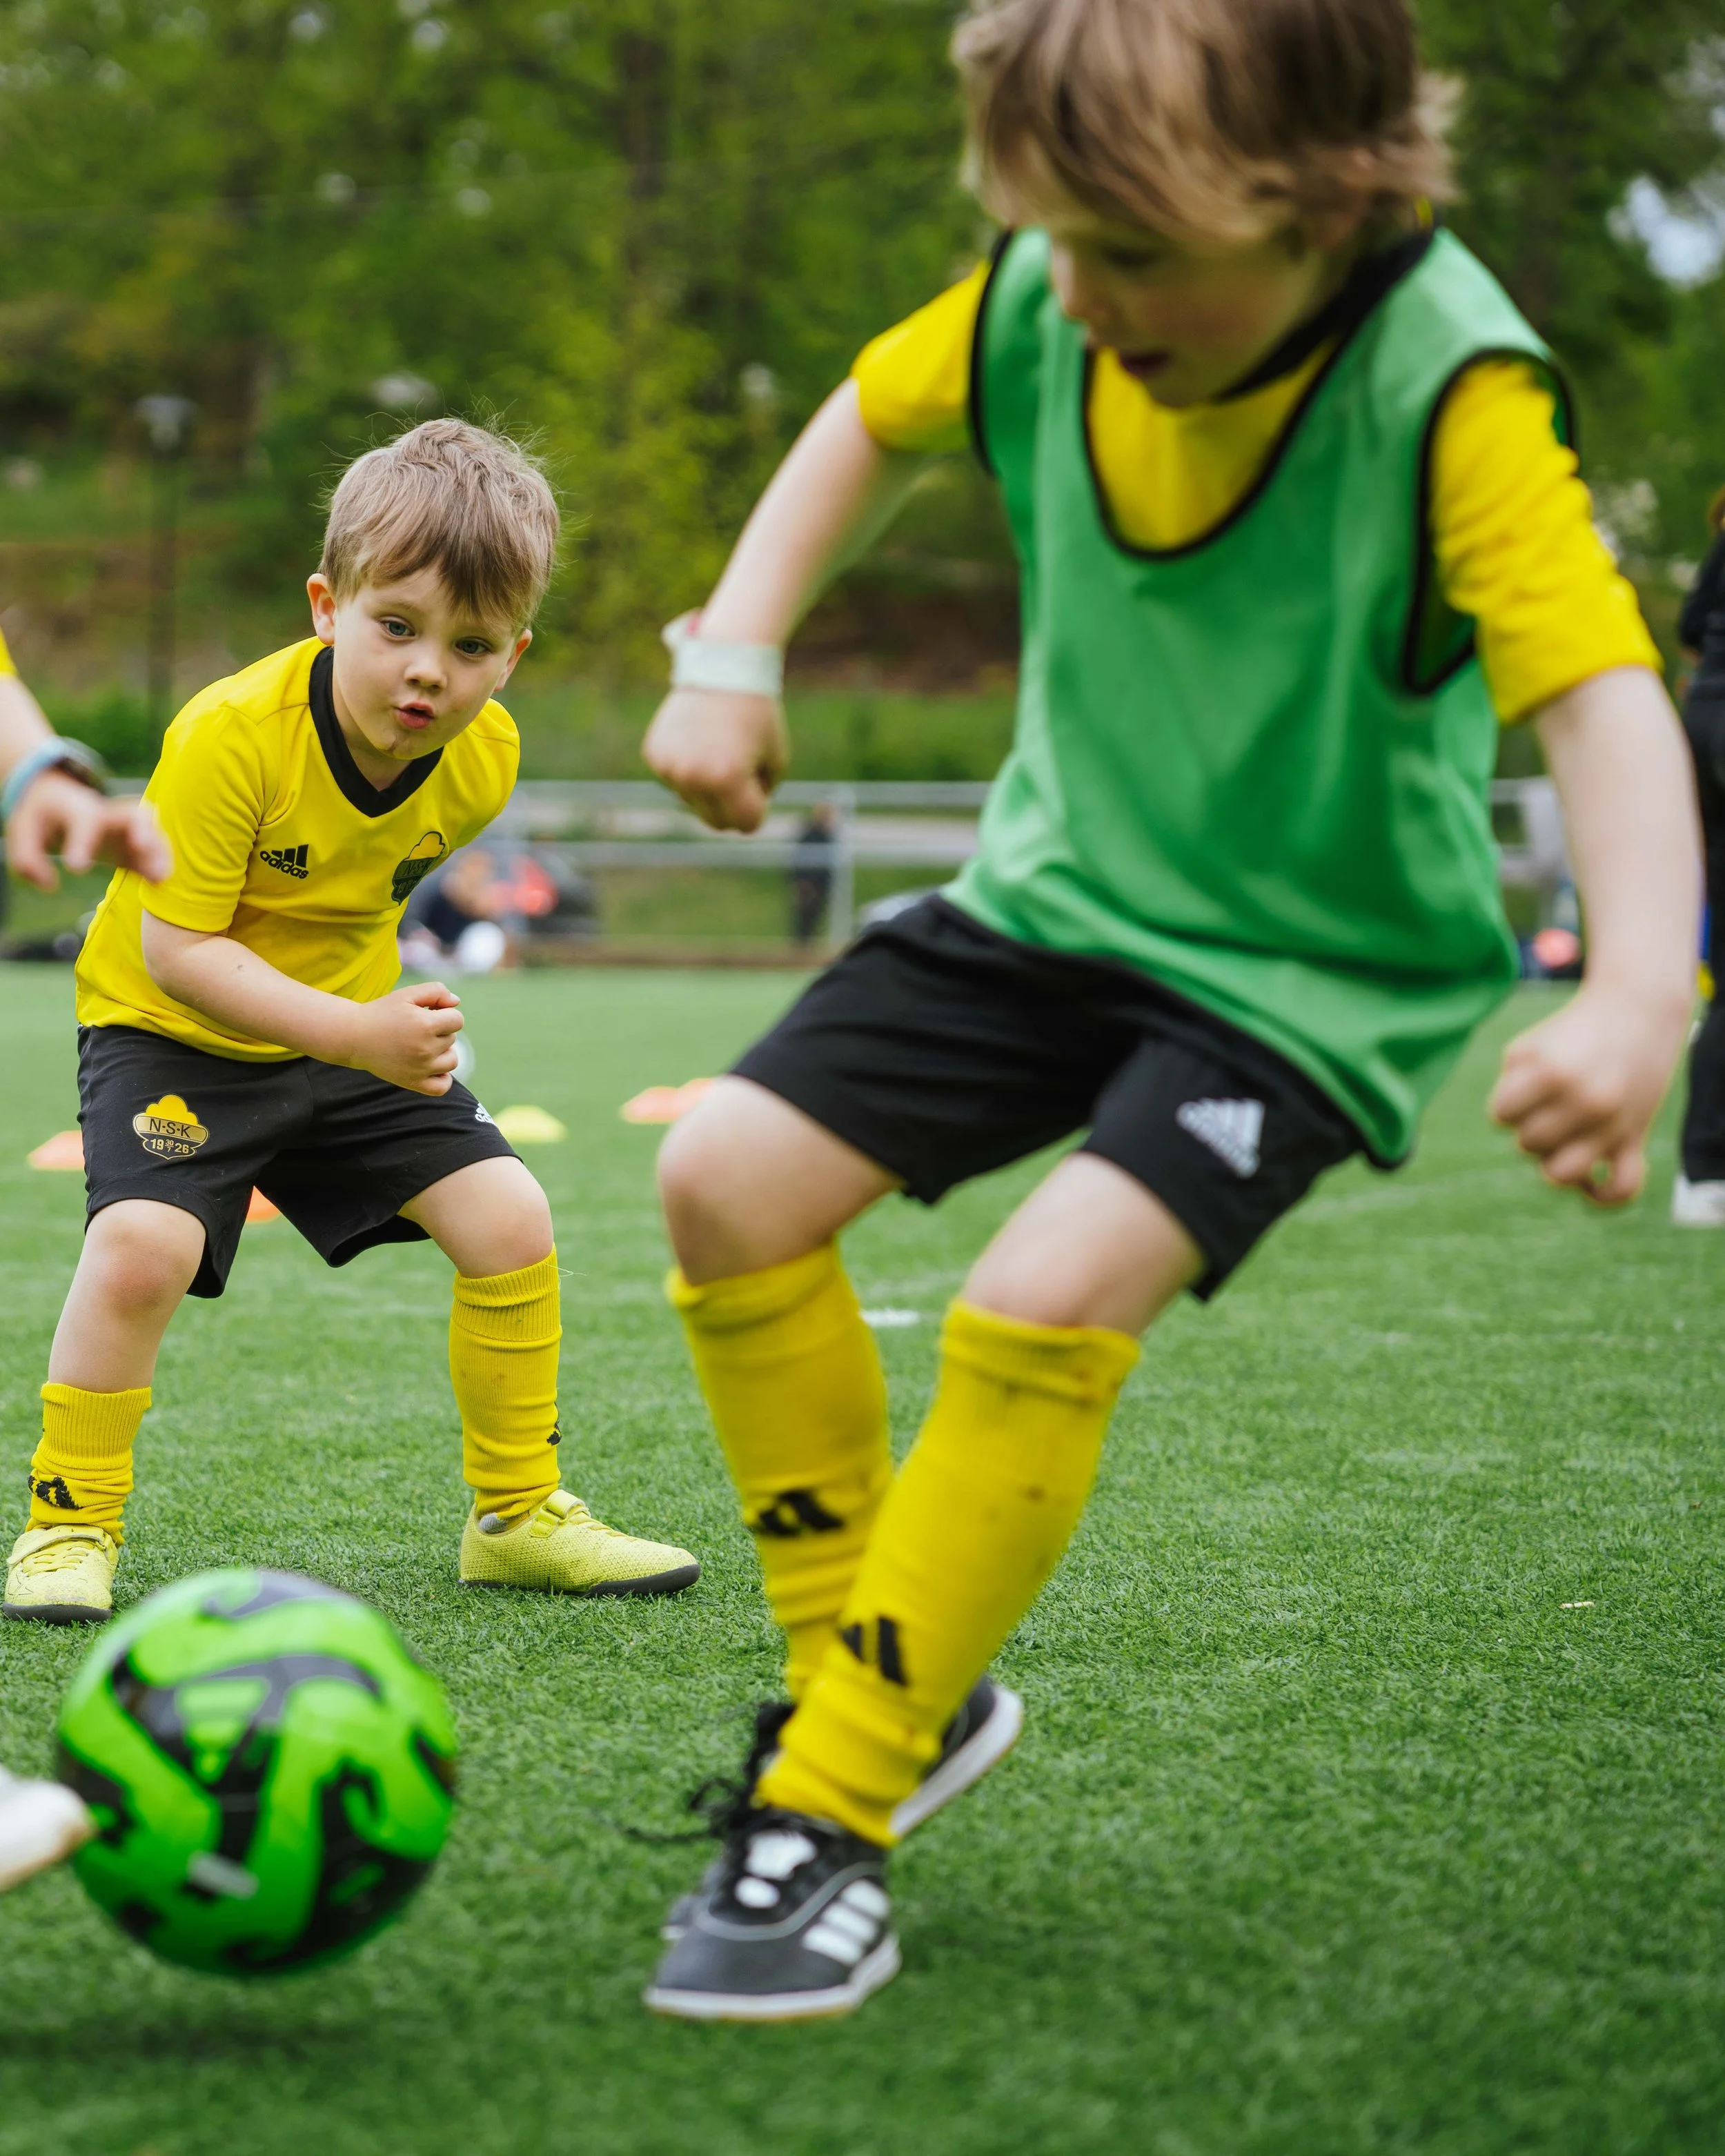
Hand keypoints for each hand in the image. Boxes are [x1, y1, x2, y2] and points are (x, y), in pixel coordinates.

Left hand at [6, 775, 171, 889]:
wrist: (59, 803)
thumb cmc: (40, 817)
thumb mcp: (21, 832)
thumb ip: (28, 859)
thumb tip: (50, 885)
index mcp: (78, 808)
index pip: (85, 820)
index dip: (83, 842)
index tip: (76, 868)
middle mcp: (108, 814)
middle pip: (133, 814)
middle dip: (143, 829)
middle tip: (142, 847)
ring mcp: (124, 828)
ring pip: (151, 832)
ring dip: (159, 851)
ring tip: (160, 877)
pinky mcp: (132, 845)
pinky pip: (153, 851)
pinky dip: (160, 863)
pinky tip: (159, 884)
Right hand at [347, 980, 464, 1095]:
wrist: (354, 1037)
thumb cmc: (382, 1013)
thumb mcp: (407, 994)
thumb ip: (436, 991)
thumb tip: (456, 1003)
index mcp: (426, 1025)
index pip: (457, 1020)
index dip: (444, 1014)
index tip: (428, 1013)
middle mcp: (426, 1049)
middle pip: (452, 1039)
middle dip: (439, 1031)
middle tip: (415, 1029)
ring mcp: (420, 1069)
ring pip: (452, 1060)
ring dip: (443, 1052)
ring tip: (423, 1045)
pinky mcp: (413, 1083)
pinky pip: (442, 1087)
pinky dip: (443, 1077)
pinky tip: (432, 1066)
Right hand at [642, 687, 787, 832]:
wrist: (723, 666)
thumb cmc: (758, 715)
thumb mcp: (776, 760)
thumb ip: (760, 796)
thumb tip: (732, 820)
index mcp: (727, 778)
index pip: (748, 824)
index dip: (760, 805)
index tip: (761, 781)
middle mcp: (692, 776)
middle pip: (716, 822)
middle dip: (732, 806)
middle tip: (741, 769)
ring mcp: (668, 767)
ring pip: (694, 802)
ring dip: (709, 786)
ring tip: (718, 747)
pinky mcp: (654, 755)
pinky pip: (677, 782)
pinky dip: (688, 770)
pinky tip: (697, 740)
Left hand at [1489, 982, 1689, 1204]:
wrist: (1637, 1011)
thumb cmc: (1570, 1032)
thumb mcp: (1527, 1048)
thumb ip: (1507, 1091)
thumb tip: (1516, 1140)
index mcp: (1551, 1074)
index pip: (1501, 1116)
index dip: (1508, 1104)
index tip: (1526, 1087)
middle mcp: (1585, 1102)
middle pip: (1528, 1144)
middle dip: (1531, 1125)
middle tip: (1551, 1102)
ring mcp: (1613, 1124)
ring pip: (1562, 1175)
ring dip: (1553, 1160)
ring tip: (1562, 1136)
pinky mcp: (1635, 1137)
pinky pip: (1622, 1188)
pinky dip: (1603, 1197)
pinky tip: (1590, 1183)